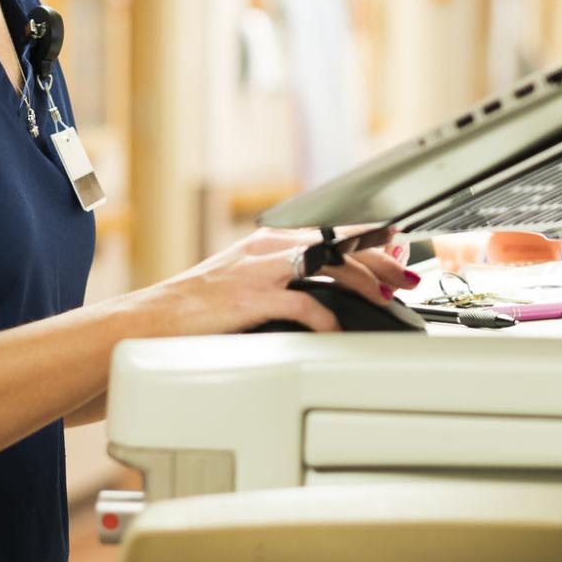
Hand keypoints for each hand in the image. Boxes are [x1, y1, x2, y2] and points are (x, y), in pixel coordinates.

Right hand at [149, 228, 417, 335]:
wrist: (155, 318)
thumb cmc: (198, 306)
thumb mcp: (245, 280)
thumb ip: (284, 279)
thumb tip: (324, 290)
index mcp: (270, 242)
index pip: (331, 232)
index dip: (370, 238)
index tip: (399, 244)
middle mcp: (270, 249)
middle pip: (339, 247)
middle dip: (380, 262)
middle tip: (406, 278)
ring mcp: (262, 272)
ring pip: (329, 268)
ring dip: (365, 283)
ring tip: (386, 298)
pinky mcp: (253, 298)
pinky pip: (303, 305)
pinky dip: (327, 317)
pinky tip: (338, 328)